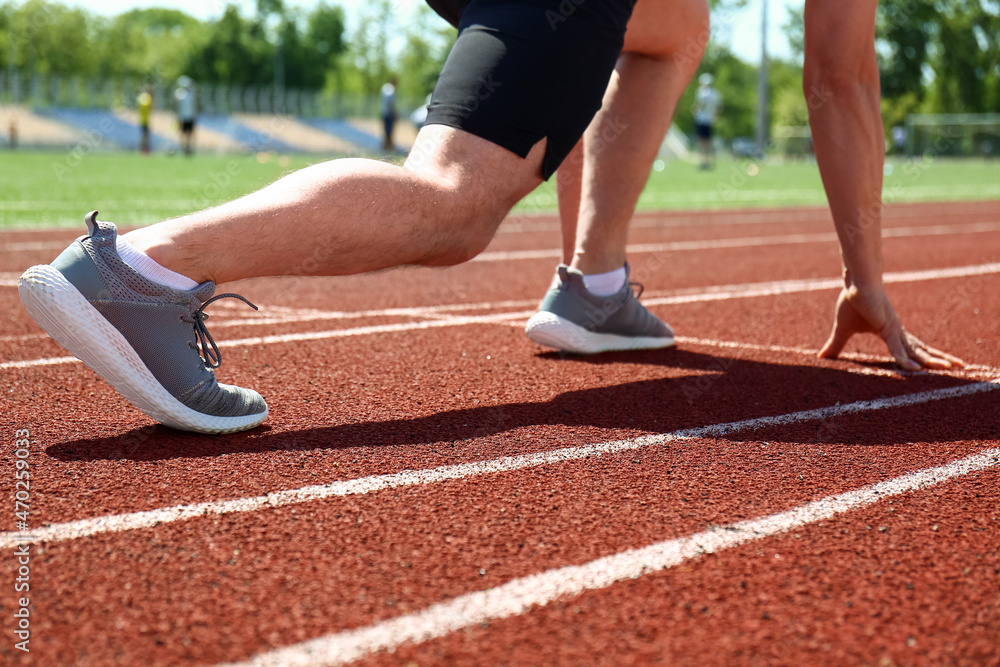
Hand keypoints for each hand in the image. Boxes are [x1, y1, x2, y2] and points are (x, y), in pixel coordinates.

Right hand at [818, 285, 963, 370]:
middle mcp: (898, 331)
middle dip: (939, 358)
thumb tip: (821, 357)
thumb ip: (836, 345)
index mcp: (890, 332)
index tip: (936, 365)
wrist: (856, 282)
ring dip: (933, 360)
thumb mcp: (842, 330)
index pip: (910, 348)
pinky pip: (898, 347)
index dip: (923, 356)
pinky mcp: (888, 327)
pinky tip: (913, 369)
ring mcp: (895, 329)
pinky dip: (905, 359)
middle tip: (959, 366)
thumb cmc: (851, 301)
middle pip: (922, 349)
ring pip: (917, 350)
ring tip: (952, 367)